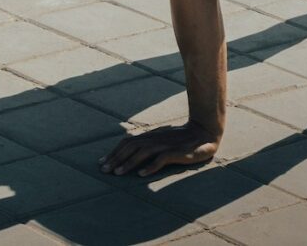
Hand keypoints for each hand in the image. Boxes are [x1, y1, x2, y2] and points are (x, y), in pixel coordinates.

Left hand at [99, 120, 219, 176]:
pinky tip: (142, 174)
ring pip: (143, 152)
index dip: (114, 152)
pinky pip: (162, 159)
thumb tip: (130, 153)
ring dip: (129, 162)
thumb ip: (148, 144)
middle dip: (116, 158)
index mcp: (150, 136)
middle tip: (104, 170)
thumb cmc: (181, 138)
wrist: (204, 132)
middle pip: (131, 146)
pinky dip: (151, 166)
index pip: (127, 142)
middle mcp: (155, 138)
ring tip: (118, 173)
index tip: (102, 163)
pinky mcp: (177, 152)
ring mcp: (166, 144)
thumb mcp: (162, 139)